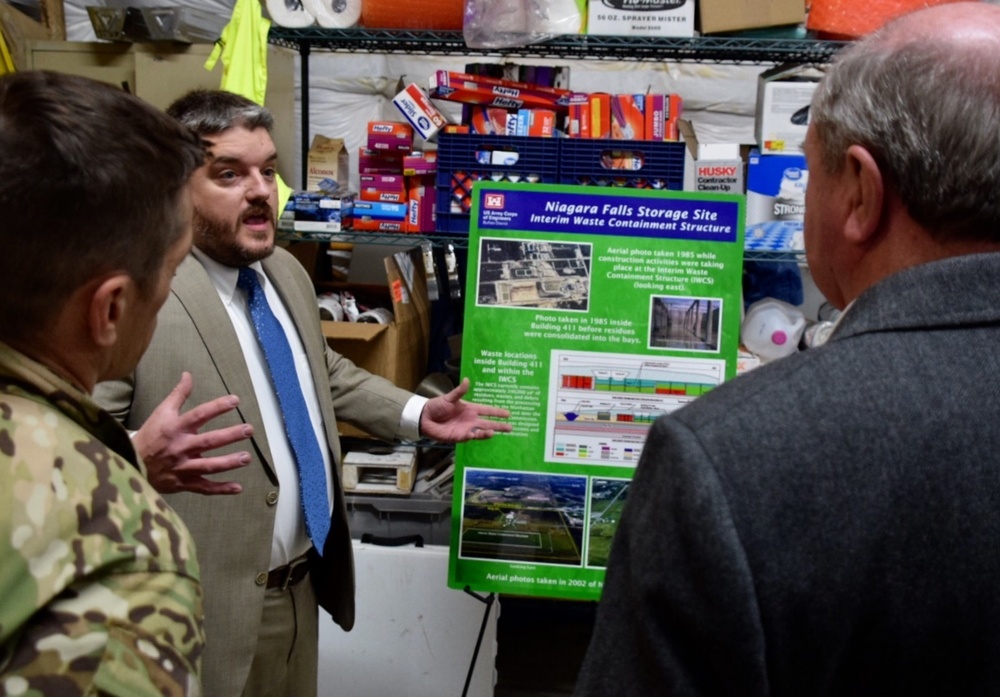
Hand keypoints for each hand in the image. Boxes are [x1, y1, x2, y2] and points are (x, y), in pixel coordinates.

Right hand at [132, 372, 252, 494]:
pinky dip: (220, 489)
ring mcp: (182, 467)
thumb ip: (178, 394)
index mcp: (175, 428)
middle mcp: (180, 447)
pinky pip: (203, 488)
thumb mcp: (161, 412)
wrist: (130, 464)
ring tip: (246, 458)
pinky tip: (238, 488)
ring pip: (208, 466)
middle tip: (248, 430)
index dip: (217, 407)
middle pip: (209, 441)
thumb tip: (188, 374)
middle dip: (230, 435)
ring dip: (229, 462)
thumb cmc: (150, 436)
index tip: (235, 400)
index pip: (199, 415)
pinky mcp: (183, 483)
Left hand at [419, 378, 512, 442]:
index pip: (487, 410)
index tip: (508, 413)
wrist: (425, 418)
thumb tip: (467, 380)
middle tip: (511, 428)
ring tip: (494, 432)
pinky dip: (473, 436)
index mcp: (470, 409)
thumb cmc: (437, 406)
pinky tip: (476, 434)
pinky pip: (468, 437)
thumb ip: (459, 391)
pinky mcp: (459, 437)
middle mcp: (470, 420)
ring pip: (481, 431)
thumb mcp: (449, 397)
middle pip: (488, 423)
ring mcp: (466, 429)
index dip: (497, 412)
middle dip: (499, 425)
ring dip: (487, 432)